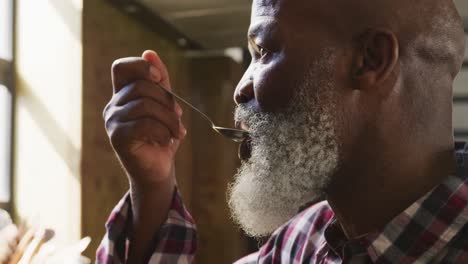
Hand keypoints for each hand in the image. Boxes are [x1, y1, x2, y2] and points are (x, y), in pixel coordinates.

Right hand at [103, 50, 185, 187]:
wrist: (158, 169)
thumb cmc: (162, 136)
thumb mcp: (165, 105)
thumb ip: (160, 81)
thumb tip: (150, 53)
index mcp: (123, 95)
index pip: (121, 67)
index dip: (141, 66)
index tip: (159, 78)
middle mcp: (113, 105)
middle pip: (141, 86)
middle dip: (167, 101)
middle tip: (178, 117)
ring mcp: (112, 121)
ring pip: (145, 105)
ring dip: (169, 119)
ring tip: (176, 132)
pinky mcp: (118, 138)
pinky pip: (144, 124)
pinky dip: (163, 132)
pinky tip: (166, 141)